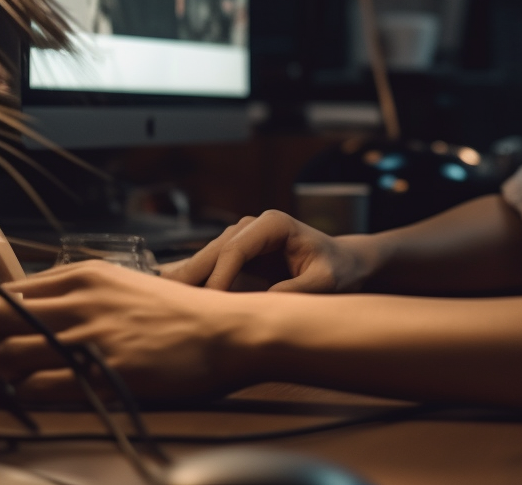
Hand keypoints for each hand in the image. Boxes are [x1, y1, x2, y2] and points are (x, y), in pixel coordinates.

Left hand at [0, 261, 253, 401]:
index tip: (5, 330)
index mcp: (89, 274)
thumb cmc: (182, 313)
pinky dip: (28, 391)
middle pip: (0, 319)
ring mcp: (91, 335)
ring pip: (8, 354)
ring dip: (8, 369)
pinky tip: (41, 391)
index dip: (0, 315)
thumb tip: (43, 308)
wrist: (228, 331)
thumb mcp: (129, 286)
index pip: (10, 291)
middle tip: (11, 353)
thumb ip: (84, 293)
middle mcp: (83, 299)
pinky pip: (37, 385)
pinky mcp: (101, 371)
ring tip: (22, 376)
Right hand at [161, 209, 370, 292]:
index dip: (218, 276)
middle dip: (191, 279)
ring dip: (187, 283)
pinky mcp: (235, 256)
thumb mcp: (325, 281)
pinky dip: (193, 286)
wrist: (342, 264)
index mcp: (273, 224)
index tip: (209, 305)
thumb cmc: (337, 269)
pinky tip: (174, 303)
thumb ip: (296, 290)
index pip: (235, 248)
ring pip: (205, 260)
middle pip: (213, 251)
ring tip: (166, 309)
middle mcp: (252, 226)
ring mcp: (241, 239)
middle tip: (169, 308)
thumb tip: (263, 303)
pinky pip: (209, 270)